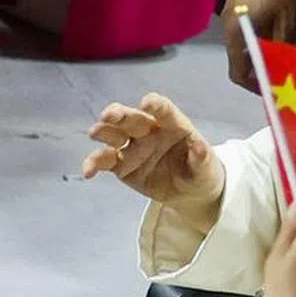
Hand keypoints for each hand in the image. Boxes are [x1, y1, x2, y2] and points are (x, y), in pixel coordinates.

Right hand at [81, 93, 223, 232]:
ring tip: (95, 132)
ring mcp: (133, 147)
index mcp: (173, 125)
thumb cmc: (201, 172)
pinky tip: (88, 171)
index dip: (155, 105)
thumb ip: (202, 157)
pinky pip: (104, 161)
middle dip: (119, 114)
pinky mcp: (121, 165)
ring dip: (103, 131)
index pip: (163, 110)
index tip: (147, 103)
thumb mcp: (207, 168)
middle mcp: (149, 131)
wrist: (191, 193)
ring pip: (114, 134)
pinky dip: (94, 163)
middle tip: (109, 114)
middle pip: (132, 118)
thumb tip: (200, 146)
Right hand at [223, 0, 295, 92]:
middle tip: (283, 75)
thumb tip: (281, 73)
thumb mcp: (289, 25)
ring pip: (245, 42)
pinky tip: (281, 36)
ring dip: (262, 52)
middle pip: (240, 58)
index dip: (255, 86)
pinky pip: (248, 27)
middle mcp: (228, 23)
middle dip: (260, 70)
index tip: (273, 91)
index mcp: (235, 33)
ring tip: (286, 56)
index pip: (238, 72)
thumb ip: (282, 52)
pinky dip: (261, 37)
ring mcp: (233, 9)